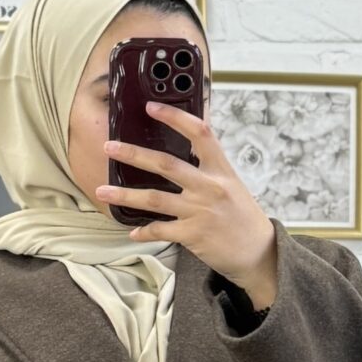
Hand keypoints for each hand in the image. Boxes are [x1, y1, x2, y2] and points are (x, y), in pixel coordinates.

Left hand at [99, 104, 279, 308]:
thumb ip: (209, 169)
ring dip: (124, 195)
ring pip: (154, 199)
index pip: (199, 133)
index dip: (175, 117)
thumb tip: (184, 152)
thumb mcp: (232, 185)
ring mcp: (200, 211)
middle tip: (109, 146)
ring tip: (102, 191)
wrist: (259, 253)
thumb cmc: (244, 218)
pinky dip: (144, 231)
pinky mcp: (193, 235)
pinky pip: (160, 230)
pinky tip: (132, 231)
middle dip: (133, 154)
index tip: (152, 107)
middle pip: (166, 164)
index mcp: (221, 169)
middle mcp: (210, 187)